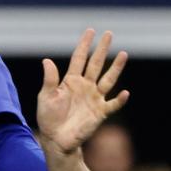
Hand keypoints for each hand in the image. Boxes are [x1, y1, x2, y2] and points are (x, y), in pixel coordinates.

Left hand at [37, 29, 128, 153]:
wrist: (56, 139)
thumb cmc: (49, 118)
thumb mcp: (46, 97)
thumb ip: (49, 79)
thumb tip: (46, 60)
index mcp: (70, 81)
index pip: (79, 59)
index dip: (84, 45)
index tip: (90, 31)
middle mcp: (85, 86)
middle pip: (95, 64)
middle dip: (102, 50)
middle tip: (109, 34)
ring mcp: (94, 98)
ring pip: (108, 80)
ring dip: (115, 68)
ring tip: (123, 54)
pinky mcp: (100, 112)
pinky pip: (112, 104)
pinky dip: (119, 100)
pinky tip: (124, 93)